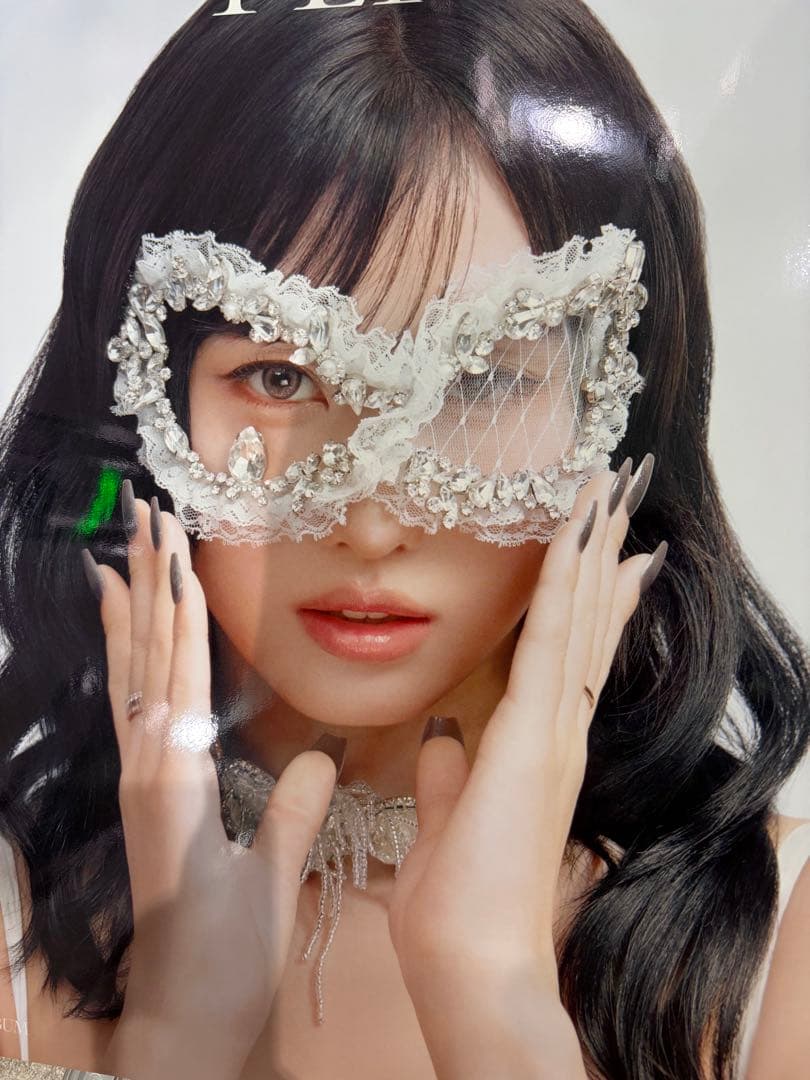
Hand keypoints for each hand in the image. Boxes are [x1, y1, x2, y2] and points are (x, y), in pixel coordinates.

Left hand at [84, 481, 343, 1078]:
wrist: (182, 1022)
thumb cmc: (229, 959)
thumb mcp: (268, 888)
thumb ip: (294, 814)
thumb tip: (326, 750)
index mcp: (178, 780)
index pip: (180, 671)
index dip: (180, 605)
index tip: (175, 544)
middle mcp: (148, 768)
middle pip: (146, 656)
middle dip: (146, 583)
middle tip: (144, 515)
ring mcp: (139, 780)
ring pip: (130, 676)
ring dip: (130, 610)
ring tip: (123, 551)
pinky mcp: (144, 794)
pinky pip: (130, 708)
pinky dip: (124, 661)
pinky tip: (124, 637)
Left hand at [387, 457, 663, 999]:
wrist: (472, 964)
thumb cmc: (460, 907)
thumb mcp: (443, 822)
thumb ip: (445, 777)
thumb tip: (440, 737)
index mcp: (539, 749)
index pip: (572, 656)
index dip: (591, 598)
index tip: (607, 550)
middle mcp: (559, 733)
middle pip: (588, 627)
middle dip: (602, 558)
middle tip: (620, 497)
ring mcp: (554, 733)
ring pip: (579, 622)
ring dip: (591, 552)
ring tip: (610, 492)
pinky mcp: (535, 738)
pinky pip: (552, 644)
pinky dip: (565, 587)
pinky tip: (578, 539)